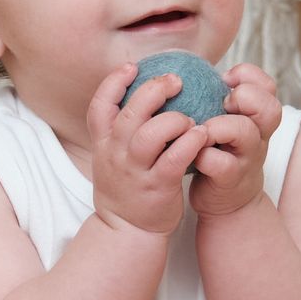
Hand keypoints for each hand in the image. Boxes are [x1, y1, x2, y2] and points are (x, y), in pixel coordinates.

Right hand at [86, 65, 210, 236]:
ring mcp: (135, 171)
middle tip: (176, 81)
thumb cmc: (127, 188)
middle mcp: (116, 154)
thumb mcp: (112, 157)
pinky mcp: (158, 186)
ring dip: (174, 119)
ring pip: (151, 134)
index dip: (114, 82)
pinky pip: (175, 158)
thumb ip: (121, 130)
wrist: (127, 232)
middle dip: (153, 90)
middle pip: (130, 113)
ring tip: (189, 118)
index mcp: (103, 143)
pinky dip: (189, 143)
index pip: (99, 106)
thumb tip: (141, 95)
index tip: (133, 67)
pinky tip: (201, 135)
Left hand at [188, 62, 280, 220]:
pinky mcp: (231, 179)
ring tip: (201, 131)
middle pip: (270, 107)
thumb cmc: (220, 151)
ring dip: (218, 126)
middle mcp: (259, 136)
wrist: (226, 200)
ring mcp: (248, 158)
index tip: (226, 80)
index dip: (249, 76)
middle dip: (245, 97)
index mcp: (257, 117)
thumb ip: (217, 98)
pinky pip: (220, 163)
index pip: (268, 86)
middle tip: (223, 104)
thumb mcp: (226, 122)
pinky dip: (203, 156)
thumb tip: (188, 68)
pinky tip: (193, 155)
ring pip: (244, 131)